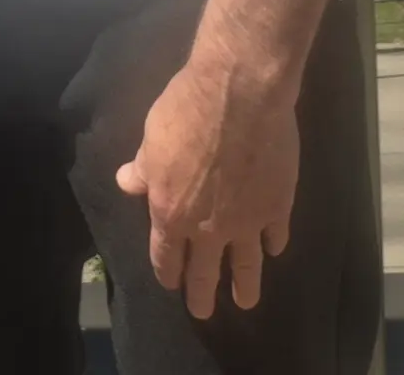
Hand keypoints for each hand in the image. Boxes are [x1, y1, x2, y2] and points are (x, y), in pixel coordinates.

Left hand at [115, 60, 298, 319]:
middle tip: (202, 310)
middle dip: (201, 294)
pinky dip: (273, 244)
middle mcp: (207, 228)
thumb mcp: (152, 135)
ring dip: (245, 286)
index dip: (167, 271)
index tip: (171, 283)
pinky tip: (273, 248)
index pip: (166, 255)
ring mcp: (246, 221)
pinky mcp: (277, 207)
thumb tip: (127, 183)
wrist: (240, 94)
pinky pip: (275, 236)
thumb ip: (143, 167)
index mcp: (170, 212)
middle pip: (204, 272)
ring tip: (245, 301)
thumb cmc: (186, 110)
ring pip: (245, 266)